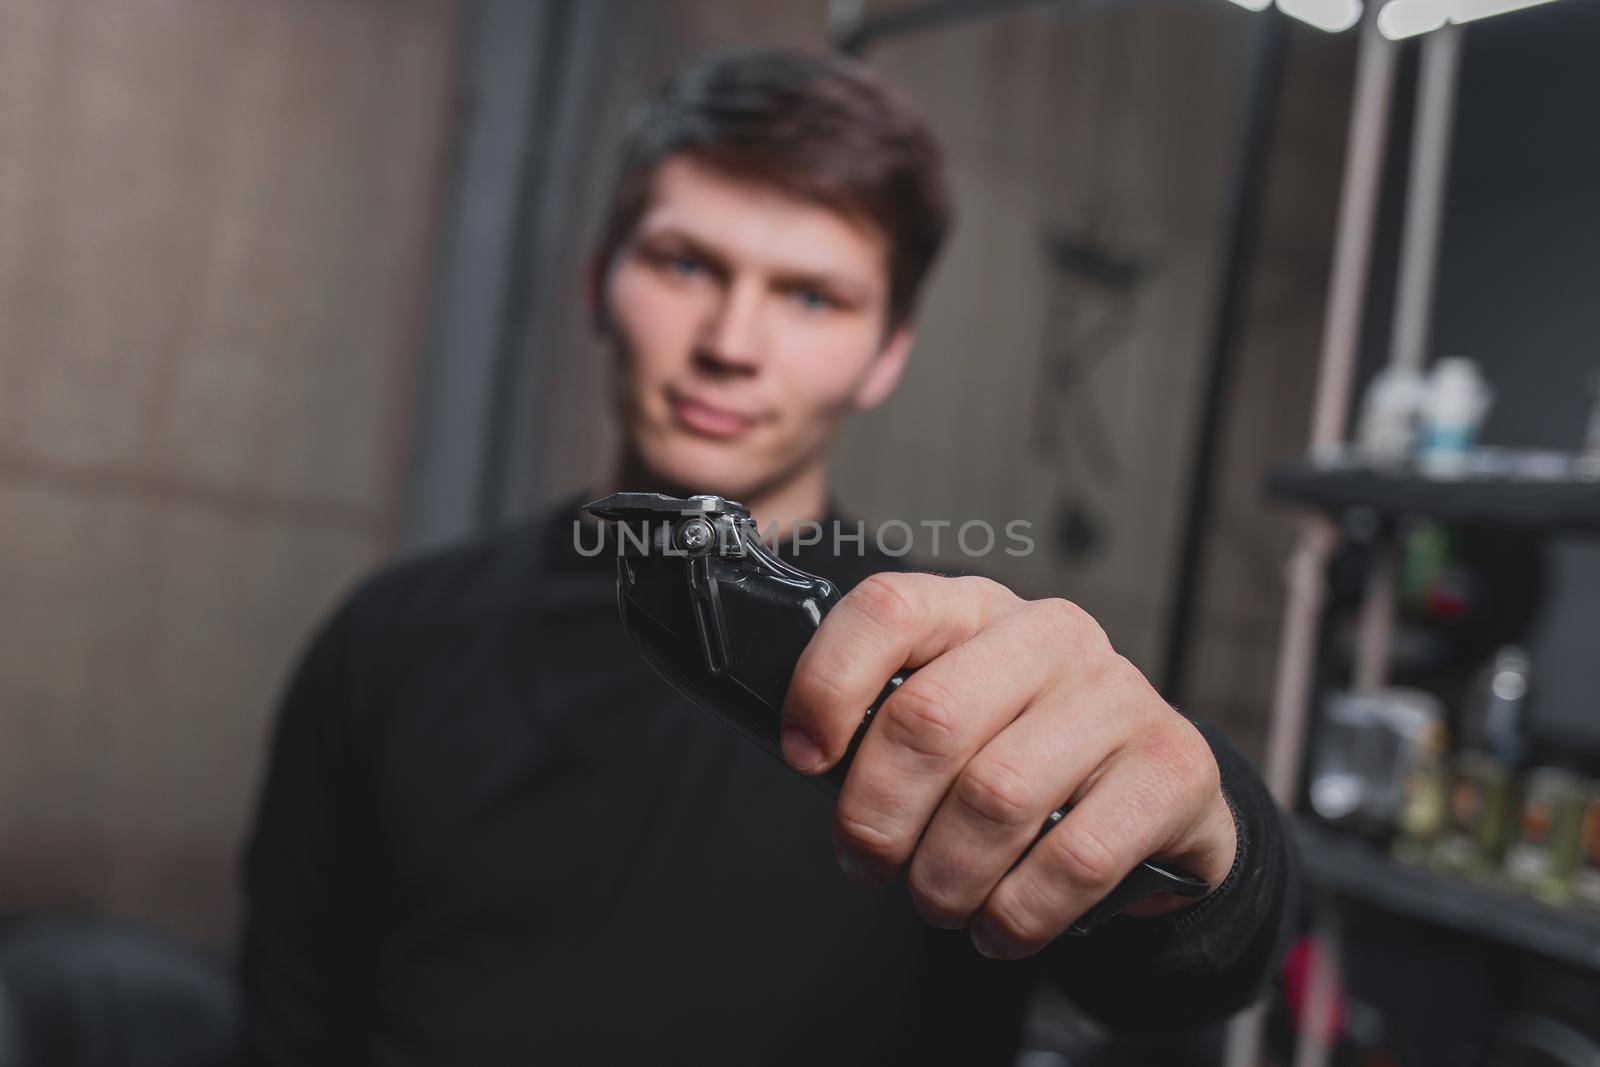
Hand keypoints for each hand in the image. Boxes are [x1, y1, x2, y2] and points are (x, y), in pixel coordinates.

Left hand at [778, 572, 1236, 958]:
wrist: (1154, 801)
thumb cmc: (1019, 758)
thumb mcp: (951, 721)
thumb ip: (884, 725)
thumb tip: (810, 760)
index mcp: (976, 608)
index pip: (889, 608)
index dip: (828, 685)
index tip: (804, 758)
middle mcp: (1051, 634)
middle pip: (930, 719)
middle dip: (877, 814)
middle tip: (868, 863)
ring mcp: (1120, 695)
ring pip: (997, 797)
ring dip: (945, 877)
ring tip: (938, 902)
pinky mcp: (1174, 769)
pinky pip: (1074, 859)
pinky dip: (1017, 913)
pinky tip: (999, 926)